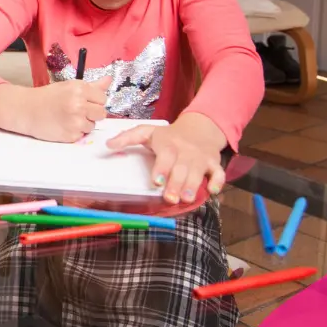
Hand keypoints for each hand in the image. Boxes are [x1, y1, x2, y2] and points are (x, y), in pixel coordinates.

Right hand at [19, 76, 112, 142]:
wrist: (26, 110)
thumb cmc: (48, 97)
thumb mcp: (69, 86)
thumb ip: (91, 86)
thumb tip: (109, 80)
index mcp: (80, 89)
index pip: (103, 98)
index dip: (94, 101)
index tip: (84, 101)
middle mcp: (79, 104)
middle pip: (102, 113)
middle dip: (92, 114)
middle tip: (77, 111)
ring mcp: (75, 121)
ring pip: (92, 125)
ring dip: (83, 124)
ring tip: (68, 118)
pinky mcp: (71, 135)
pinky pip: (82, 135)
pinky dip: (75, 132)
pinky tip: (63, 126)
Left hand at [106, 124, 224, 204]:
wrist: (200, 127)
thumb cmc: (168, 135)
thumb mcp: (147, 132)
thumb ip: (128, 138)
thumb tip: (108, 145)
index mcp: (168, 144)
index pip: (166, 156)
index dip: (162, 169)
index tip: (156, 181)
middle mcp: (186, 151)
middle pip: (182, 168)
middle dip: (176, 184)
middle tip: (170, 198)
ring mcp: (201, 158)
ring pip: (199, 172)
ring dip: (193, 185)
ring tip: (186, 199)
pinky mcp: (214, 163)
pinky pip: (219, 172)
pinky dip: (218, 181)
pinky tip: (213, 191)